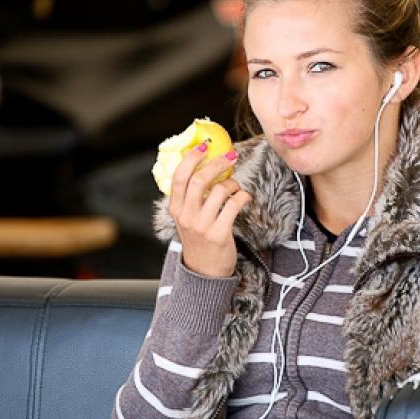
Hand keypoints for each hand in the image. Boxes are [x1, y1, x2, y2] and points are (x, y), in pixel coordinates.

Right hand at [168, 143, 249, 277]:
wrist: (204, 271)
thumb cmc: (199, 239)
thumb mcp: (186, 218)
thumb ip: (190, 196)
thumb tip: (204, 165)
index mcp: (175, 209)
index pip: (179, 177)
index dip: (191, 159)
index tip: (204, 147)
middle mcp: (186, 216)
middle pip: (200, 180)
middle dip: (218, 163)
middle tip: (230, 157)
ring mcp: (202, 226)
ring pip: (219, 191)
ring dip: (233, 184)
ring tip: (235, 188)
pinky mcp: (219, 234)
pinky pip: (234, 205)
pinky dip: (242, 196)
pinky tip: (244, 198)